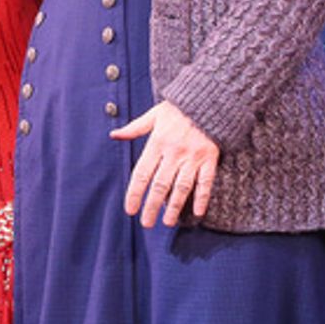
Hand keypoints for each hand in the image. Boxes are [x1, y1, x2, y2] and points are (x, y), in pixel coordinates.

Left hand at [114, 100, 219, 226]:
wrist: (209, 100)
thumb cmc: (178, 110)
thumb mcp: (153, 115)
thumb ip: (134, 128)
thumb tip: (114, 135)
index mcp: (157, 143)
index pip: (142, 173)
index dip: (135, 193)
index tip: (130, 209)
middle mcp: (174, 152)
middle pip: (160, 185)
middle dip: (151, 206)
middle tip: (146, 223)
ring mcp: (193, 157)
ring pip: (182, 187)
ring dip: (174, 207)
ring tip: (166, 222)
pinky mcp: (210, 159)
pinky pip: (206, 182)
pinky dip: (202, 198)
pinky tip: (198, 212)